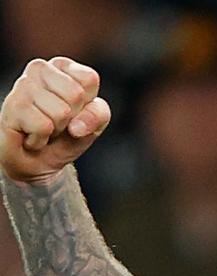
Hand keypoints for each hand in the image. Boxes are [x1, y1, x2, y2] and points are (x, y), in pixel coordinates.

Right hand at [0, 57, 110, 183]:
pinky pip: (43, 127)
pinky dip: (41, 139)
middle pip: (76, 95)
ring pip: (61, 112)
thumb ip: (98, 115)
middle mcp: (40, 69)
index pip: (89, 79)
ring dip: (56, 129)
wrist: (38, 161)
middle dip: (72, 118)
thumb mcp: (94, 124)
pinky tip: (31, 136)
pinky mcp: (12, 105)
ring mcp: (23, 85)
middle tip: (58, 123)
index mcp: (63, 67)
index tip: (76, 112)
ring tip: (45, 128)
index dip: (88, 104)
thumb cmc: (66, 136)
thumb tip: (77, 126)